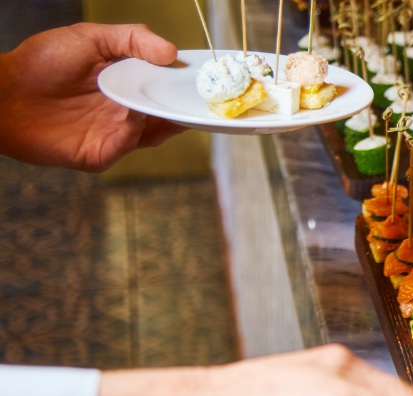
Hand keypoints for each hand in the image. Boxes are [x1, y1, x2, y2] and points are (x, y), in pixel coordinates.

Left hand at [0, 23, 186, 171]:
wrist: (1, 95)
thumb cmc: (39, 64)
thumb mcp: (89, 38)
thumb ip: (132, 39)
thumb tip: (171, 52)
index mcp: (127, 83)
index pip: (166, 84)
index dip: (185, 80)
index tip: (203, 73)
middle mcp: (125, 110)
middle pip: (168, 112)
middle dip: (186, 104)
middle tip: (204, 94)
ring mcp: (114, 134)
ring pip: (156, 131)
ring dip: (167, 118)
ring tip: (175, 101)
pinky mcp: (101, 154)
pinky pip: (128, 144)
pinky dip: (136, 129)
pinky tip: (135, 112)